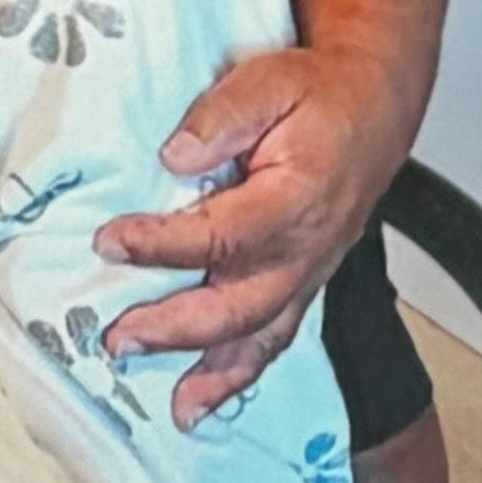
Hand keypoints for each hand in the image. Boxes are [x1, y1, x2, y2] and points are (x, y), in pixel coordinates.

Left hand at [94, 44, 415, 431]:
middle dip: (173, 327)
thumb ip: (222, 116)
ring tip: (166, 401)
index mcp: (297, 196)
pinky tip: (202, 400)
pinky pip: (274, 339)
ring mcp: (308, 272)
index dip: (161, 245)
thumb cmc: (318, 93)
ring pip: (259, 336)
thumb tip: (175, 156)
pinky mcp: (303, 281)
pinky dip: (239, 376)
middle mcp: (307, 248)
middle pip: (238, 305)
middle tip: (116, 338)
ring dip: (208, 371)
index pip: (221, 235)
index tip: (110, 241)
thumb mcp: (268, 80)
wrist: (372, 106)